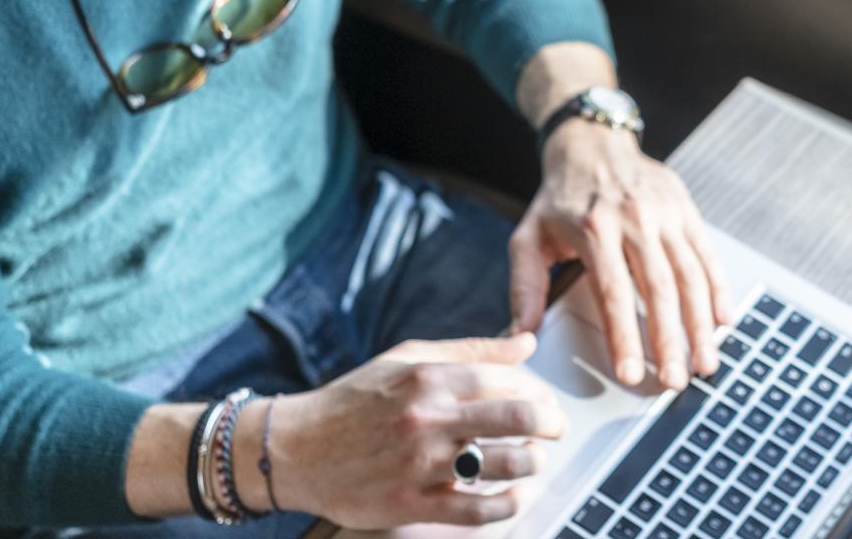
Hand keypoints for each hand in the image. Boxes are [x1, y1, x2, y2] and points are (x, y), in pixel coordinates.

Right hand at [266, 334, 565, 529]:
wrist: (295, 448)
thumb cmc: (353, 401)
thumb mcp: (407, 359)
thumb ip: (470, 351)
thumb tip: (525, 341)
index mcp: (428, 377)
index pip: (508, 378)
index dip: (539, 390)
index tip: (545, 401)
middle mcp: (428, 418)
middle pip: (517, 417)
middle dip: (551, 423)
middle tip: (556, 429)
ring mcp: (420, 463)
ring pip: (504, 463)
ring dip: (533, 462)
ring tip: (534, 460)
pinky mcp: (410, 504)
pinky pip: (476, 509)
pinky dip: (507, 504)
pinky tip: (516, 495)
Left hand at [508, 122, 735, 391]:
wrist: (592, 142)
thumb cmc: (559, 197)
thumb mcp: (529, 236)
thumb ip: (525, 286)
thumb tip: (521, 334)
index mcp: (594, 228)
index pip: (614, 292)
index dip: (624, 337)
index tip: (631, 374)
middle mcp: (634, 219)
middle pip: (659, 289)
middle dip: (670, 341)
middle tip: (676, 382)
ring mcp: (665, 213)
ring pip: (690, 275)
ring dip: (700, 324)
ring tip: (704, 363)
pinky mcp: (685, 210)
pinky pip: (706, 255)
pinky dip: (718, 289)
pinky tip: (722, 322)